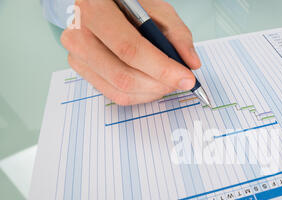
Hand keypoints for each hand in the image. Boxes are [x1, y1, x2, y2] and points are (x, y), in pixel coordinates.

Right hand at [61, 0, 199, 105]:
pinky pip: (114, 94)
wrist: (101, 5)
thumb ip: (177, 34)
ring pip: (120, 90)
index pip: (129, 49)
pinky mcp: (81, 70)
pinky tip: (153, 86)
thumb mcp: (156, 9)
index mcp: (95, 8)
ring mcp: (76, 55)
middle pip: (123, 76)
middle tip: (181, 82)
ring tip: (168, 83)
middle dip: (159, 84)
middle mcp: (79, 34)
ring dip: (152, 92)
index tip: (186, 78)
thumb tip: (192, 63)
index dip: (161, 68)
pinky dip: (140, 95)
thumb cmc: (127, 4)